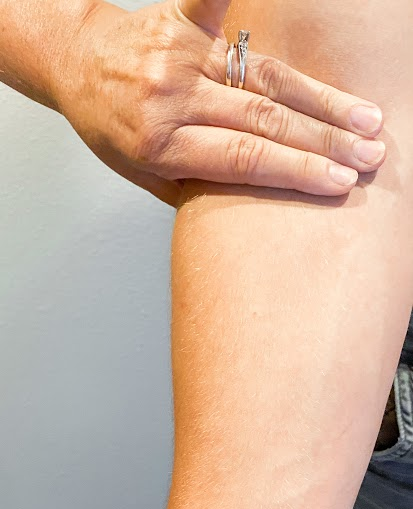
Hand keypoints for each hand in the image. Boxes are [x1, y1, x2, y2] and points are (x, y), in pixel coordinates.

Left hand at [55, 0, 384, 204]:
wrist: (73, 64)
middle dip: (324, 141)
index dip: (297, 170)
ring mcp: (178, 54)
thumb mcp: (142, 175)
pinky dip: (246, 2)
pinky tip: (300, 2)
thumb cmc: (109, 125)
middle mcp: (170, 97)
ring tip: (363, 120)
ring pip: (265, 78)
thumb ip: (195, 185)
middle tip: (370, 156)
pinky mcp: (181, 19)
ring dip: (321, 100)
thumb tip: (259, 198)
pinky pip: (219, 3)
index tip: (340, 182)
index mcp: (159, 144)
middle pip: (264, 119)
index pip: (244, 158)